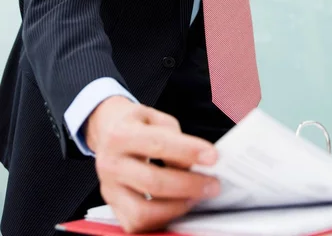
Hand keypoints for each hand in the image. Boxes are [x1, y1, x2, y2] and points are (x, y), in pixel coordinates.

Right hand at [85, 96, 219, 232]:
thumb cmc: (136, 124)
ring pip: (143, 211)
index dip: (188, 151)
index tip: (213, 157)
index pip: (158, 144)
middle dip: (189, 185)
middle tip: (213, 184)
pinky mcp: (113, 206)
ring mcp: (109, 188)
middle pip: (153, 182)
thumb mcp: (155, 117)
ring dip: (177, 207)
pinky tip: (177, 205)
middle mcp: (111, 163)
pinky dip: (162, 219)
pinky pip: (137, 223)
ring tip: (195, 197)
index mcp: (121, 134)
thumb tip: (194, 165)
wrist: (107, 131)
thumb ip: (175, 137)